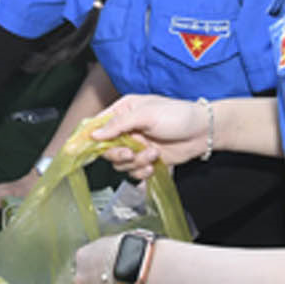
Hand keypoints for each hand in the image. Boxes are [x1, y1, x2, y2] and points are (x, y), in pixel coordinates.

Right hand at [89, 95, 208, 178]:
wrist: (203, 132)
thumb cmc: (178, 115)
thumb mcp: (146, 114)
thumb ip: (119, 125)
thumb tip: (94, 134)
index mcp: (123, 111)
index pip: (98, 125)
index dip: (89, 137)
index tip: (81, 149)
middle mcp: (126, 129)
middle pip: (106, 149)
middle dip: (118, 154)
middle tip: (131, 153)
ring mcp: (136, 146)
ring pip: (120, 163)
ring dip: (135, 162)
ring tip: (153, 155)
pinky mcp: (146, 160)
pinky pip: (133, 172)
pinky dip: (142, 171)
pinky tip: (153, 165)